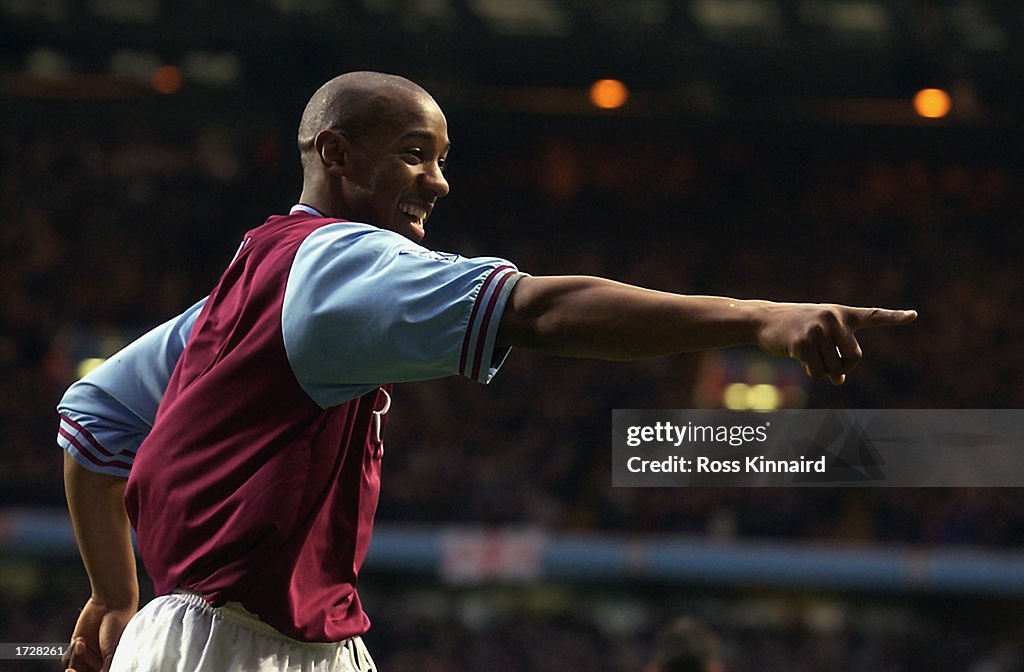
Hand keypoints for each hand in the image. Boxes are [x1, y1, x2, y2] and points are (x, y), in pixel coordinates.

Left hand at [62, 597, 134, 671]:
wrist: (110, 604)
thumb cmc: (118, 628)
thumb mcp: (111, 653)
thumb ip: (104, 670)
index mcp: (111, 665)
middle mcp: (99, 663)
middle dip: (77, 671)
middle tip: (71, 671)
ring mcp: (88, 655)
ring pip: (74, 668)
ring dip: (76, 658)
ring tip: (82, 644)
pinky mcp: (77, 646)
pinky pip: (67, 659)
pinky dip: (71, 653)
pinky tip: (80, 641)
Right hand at [755, 303, 916, 384]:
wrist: (764, 319)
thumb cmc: (794, 328)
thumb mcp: (819, 336)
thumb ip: (836, 354)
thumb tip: (839, 380)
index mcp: (842, 314)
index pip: (873, 316)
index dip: (895, 317)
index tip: (914, 315)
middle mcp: (833, 319)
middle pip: (854, 358)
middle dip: (843, 368)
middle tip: (830, 367)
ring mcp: (818, 330)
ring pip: (834, 369)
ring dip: (822, 371)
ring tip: (806, 355)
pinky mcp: (803, 343)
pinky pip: (817, 372)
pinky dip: (810, 371)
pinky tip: (797, 357)